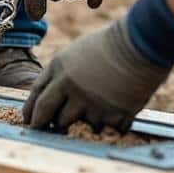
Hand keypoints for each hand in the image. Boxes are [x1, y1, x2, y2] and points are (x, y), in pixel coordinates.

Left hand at [23, 19, 169, 131]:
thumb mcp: (78, 52)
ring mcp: (90, 104)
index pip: (36, 96)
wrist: (142, 42)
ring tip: (95, 112)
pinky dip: (109, 125)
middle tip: (49, 130)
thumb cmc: (113, 43)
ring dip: (82, 123)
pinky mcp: (111, 115)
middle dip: (47, 125)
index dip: (31, 111)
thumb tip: (56, 97)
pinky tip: (117, 113)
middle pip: (48, 116)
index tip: (31, 121)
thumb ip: (64, 74)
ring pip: (75, 126)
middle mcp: (69, 88)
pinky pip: (105, 129)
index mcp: (59, 68)